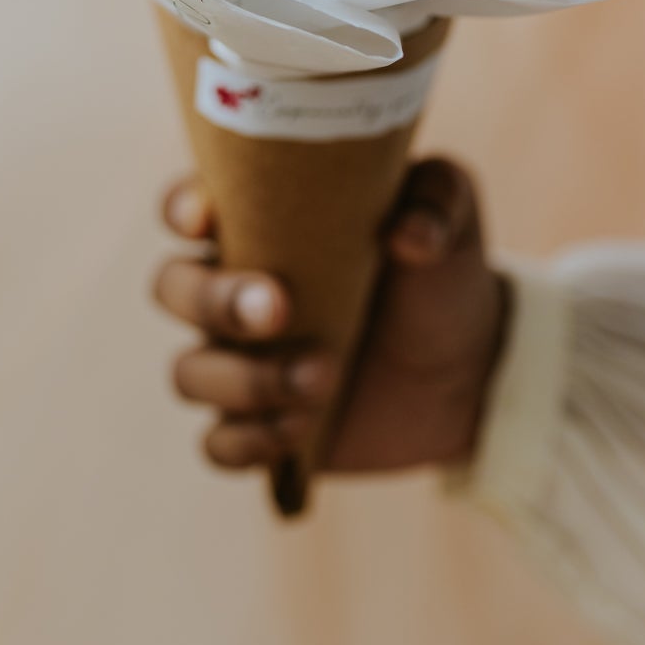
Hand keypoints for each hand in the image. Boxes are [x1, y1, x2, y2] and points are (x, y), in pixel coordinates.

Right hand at [153, 157, 509, 476]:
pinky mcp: (259, 425)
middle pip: (172, 289)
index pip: (189, 206)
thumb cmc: (441, 271)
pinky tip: (303, 425)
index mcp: (260, 222)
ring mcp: (241, 361)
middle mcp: (234, 288)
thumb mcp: (450, 215)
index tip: (208, 219)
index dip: (182, 210)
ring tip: (323, 376)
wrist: (471, 366)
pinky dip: (251, 439)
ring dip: (246, 380)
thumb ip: (436, 199)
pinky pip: (219, 444)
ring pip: (190, 373)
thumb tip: (409, 233)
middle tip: (280, 309)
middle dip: (213, 300)